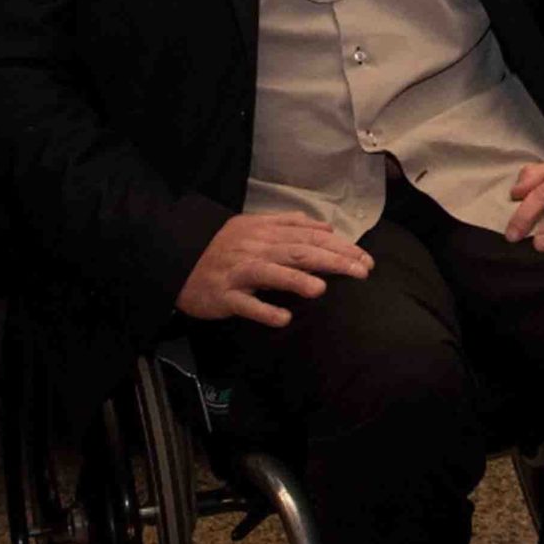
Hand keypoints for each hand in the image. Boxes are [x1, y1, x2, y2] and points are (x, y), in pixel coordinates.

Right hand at [175, 214, 372, 327]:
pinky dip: (263, 310)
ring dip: (296, 281)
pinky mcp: (223, 295)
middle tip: (361, 272)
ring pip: (271, 273)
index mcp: (266, 232)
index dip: (340, 247)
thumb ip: (290, 224)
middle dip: (332, 261)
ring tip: (321, 290)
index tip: (366, 259)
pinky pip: (244, 304)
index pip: (310, 237)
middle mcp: (255, 249)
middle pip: (298, 252)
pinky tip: (283, 318)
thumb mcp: (254, 226)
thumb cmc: (223, 246)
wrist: (178, 259)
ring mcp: (238, 272)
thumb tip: (326, 227)